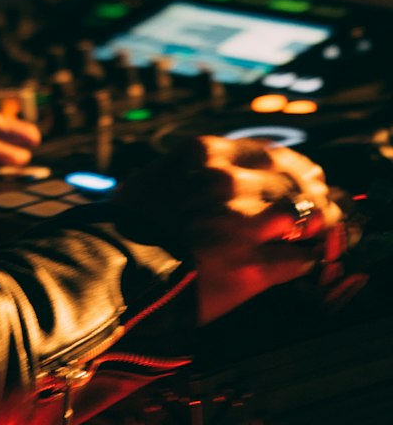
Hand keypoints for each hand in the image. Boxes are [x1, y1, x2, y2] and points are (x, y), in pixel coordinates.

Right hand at [118, 136, 345, 323]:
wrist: (110, 271)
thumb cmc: (125, 226)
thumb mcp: (153, 177)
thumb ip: (188, 168)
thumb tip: (211, 169)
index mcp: (205, 154)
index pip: (271, 153)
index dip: (292, 169)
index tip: (299, 178)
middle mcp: (229, 182)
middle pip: (296, 180)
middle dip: (309, 195)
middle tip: (314, 208)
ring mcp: (244, 223)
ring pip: (308, 215)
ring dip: (313, 227)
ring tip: (308, 238)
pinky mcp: (252, 266)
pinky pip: (300, 260)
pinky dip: (302, 262)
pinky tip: (296, 264)